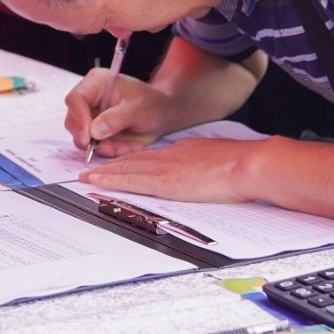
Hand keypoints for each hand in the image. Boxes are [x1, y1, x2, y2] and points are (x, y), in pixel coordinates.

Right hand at [63, 69, 180, 158]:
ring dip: (104, 147)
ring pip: (82, 138)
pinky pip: (94, 147)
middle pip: (73, 121)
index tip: (89, 138)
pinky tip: (128, 146)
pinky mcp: (95, 131)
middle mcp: (89, 99)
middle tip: (112, 147)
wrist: (161, 114)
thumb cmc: (152, 103)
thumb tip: (94, 131)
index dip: (79, 119)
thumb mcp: (138, 109)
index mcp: (96, 83)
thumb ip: (116, 119)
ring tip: (127, 146)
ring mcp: (90, 116)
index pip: (76, 99)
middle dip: (92, 139)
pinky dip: (110, 151)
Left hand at [81, 138, 260, 203]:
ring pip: (127, 168)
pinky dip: (112, 180)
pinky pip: (132, 180)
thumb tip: (201, 170)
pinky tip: (98, 181)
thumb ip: (204, 162)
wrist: (247, 164)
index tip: (118, 163)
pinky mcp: (166, 182)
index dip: (131, 160)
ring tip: (86, 175)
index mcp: (183, 151)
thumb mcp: (217, 157)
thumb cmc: (240, 163)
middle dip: (111, 164)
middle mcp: (170, 155)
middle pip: (134, 159)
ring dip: (105, 172)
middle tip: (90, 167)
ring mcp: (166, 168)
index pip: (151, 156)